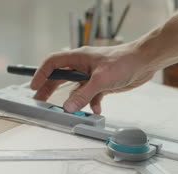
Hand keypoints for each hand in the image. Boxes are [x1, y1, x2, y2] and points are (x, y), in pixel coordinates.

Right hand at [30, 43, 154, 113]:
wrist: (144, 62)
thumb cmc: (124, 61)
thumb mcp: (100, 80)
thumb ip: (83, 95)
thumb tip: (68, 107)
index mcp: (78, 58)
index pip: (52, 63)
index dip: (41, 74)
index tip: (33, 87)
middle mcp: (83, 66)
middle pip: (61, 77)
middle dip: (50, 89)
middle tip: (41, 101)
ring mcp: (92, 75)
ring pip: (76, 89)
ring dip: (74, 101)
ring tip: (68, 111)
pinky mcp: (103, 84)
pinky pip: (91, 96)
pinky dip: (92, 104)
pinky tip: (96, 110)